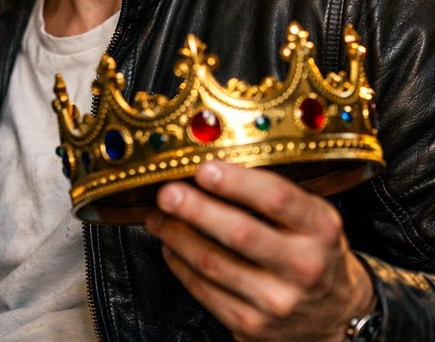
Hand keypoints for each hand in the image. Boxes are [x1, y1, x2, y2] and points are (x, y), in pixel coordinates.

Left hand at [145, 161, 373, 340]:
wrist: (334, 313)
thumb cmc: (311, 251)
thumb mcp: (310, 218)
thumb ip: (269, 195)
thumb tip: (206, 170)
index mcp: (320, 229)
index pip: (277, 199)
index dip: (235, 182)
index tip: (203, 169)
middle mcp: (304, 266)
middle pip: (239, 233)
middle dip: (195, 209)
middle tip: (167, 193)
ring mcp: (277, 300)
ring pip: (212, 262)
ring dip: (176, 235)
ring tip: (158, 216)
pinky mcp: (252, 324)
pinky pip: (203, 289)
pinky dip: (179, 263)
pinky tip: (171, 246)